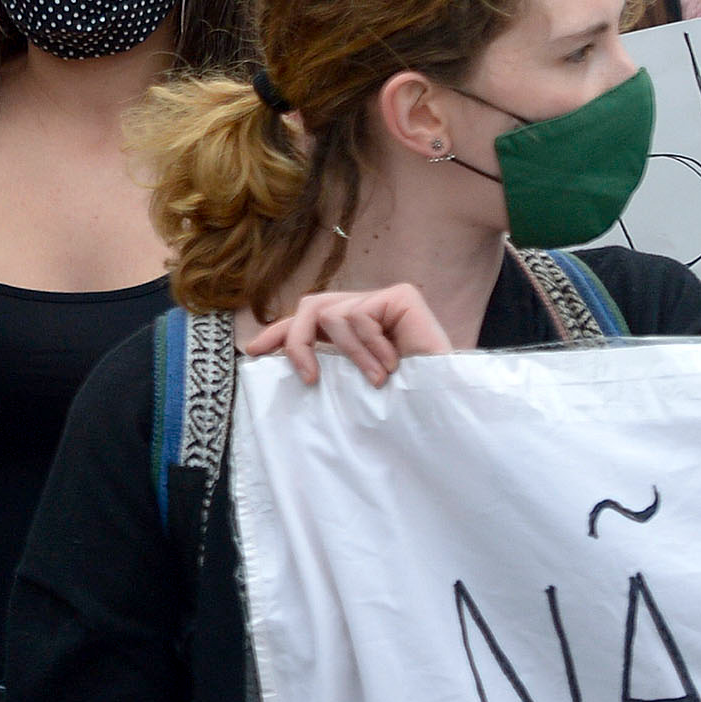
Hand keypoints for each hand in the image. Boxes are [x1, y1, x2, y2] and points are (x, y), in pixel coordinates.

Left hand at [245, 283, 452, 386]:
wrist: (448, 405)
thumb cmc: (405, 402)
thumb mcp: (353, 384)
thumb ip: (328, 366)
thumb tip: (278, 362)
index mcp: (352, 331)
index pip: (307, 321)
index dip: (279, 333)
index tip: (252, 352)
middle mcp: (365, 310)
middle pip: (310, 308)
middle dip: (296, 340)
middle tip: (308, 377)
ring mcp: (383, 299)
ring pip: (330, 313)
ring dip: (350, 354)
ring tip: (378, 378)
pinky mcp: (401, 296)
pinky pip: (358, 316)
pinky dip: (369, 347)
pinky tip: (392, 365)